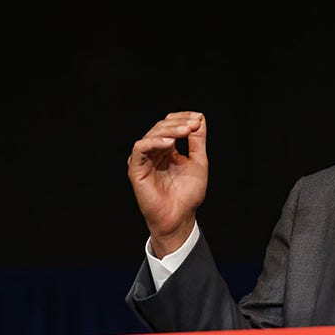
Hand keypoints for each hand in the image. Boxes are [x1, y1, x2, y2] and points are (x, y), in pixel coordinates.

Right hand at [128, 111, 207, 256]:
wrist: (180, 217)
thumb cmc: (188, 194)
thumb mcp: (198, 162)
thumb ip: (198, 141)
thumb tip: (199, 118)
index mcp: (166, 150)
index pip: (170, 125)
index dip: (183, 118)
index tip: (198, 118)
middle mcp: (153, 152)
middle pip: (161, 127)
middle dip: (179, 123)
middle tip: (193, 124)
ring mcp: (143, 160)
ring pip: (151, 134)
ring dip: (170, 130)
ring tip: (185, 131)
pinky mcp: (136, 169)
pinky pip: (140, 148)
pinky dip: (154, 141)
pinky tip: (169, 143)